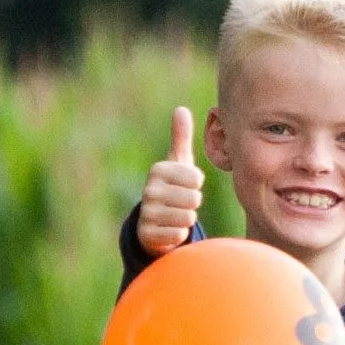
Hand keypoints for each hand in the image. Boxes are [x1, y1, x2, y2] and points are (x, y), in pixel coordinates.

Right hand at [135, 106, 205, 257]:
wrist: (152, 221)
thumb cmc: (173, 187)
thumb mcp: (177, 163)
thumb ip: (181, 137)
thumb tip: (181, 109)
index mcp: (158, 170)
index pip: (196, 179)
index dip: (196, 185)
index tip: (185, 185)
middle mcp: (149, 190)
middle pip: (194, 199)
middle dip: (192, 203)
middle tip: (180, 202)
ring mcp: (147, 213)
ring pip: (188, 217)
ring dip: (187, 219)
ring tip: (175, 215)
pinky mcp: (148, 234)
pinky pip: (179, 234)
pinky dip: (179, 234)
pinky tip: (169, 229)